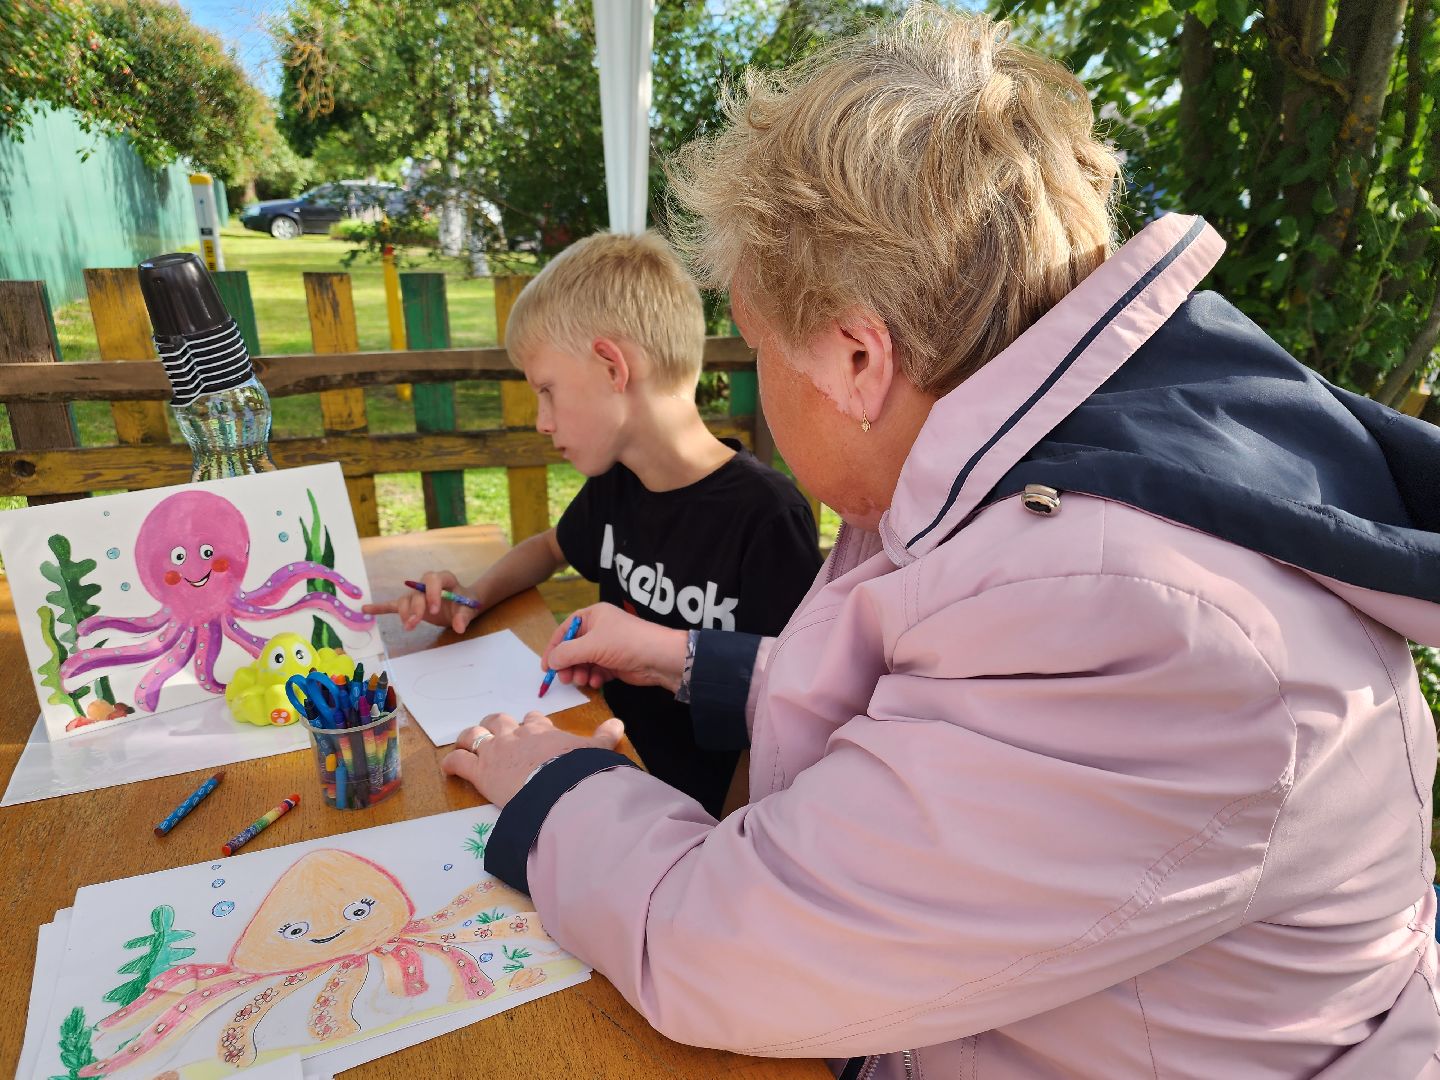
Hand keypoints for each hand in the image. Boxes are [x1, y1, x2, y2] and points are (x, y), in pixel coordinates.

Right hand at [362, 570, 480, 633]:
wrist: (462, 605)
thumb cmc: (465, 603)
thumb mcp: (470, 609)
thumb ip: (464, 617)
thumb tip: (458, 627)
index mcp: (444, 579)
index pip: (434, 579)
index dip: (432, 592)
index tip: (434, 609)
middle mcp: (427, 584)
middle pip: (417, 591)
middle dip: (416, 606)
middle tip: (416, 622)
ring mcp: (417, 594)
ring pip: (405, 599)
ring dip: (405, 613)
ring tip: (409, 626)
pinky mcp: (411, 604)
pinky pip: (394, 605)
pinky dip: (381, 607)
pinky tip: (366, 609)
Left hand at [442, 712, 625, 806]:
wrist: (559, 784)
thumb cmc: (577, 767)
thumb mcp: (596, 750)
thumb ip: (605, 736)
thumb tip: (620, 724)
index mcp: (541, 730)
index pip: (531, 719)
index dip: (528, 723)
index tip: (528, 728)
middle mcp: (515, 735)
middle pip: (498, 720)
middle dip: (494, 725)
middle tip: (493, 733)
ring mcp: (495, 751)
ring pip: (474, 735)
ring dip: (468, 738)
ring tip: (465, 744)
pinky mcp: (480, 771)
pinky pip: (459, 761)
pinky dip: (451, 763)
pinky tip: (448, 768)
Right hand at [542, 603, 687, 692]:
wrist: (659, 658)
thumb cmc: (625, 642)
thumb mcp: (592, 645)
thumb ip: (567, 653)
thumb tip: (550, 661)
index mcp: (593, 616)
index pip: (565, 630)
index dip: (554, 648)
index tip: (546, 666)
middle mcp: (599, 629)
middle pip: (573, 648)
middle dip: (568, 664)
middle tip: (565, 679)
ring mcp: (607, 647)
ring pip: (583, 662)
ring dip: (580, 672)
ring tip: (582, 680)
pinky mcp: (615, 663)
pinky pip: (595, 671)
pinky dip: (593, 677)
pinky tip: (596, 682)